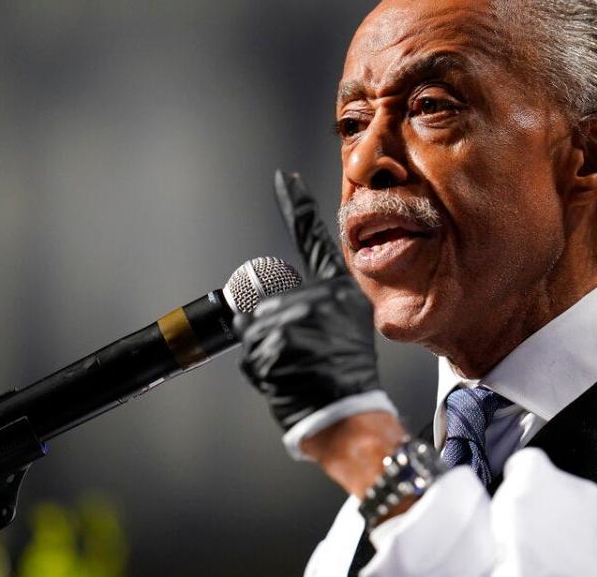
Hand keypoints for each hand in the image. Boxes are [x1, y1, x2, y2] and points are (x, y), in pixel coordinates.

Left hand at [235, 170, 382, 430]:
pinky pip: (248, 349)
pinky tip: (285, 378)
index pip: (314, 241)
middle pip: (269, 298)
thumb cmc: (346, 380)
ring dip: (264, 350)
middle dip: (271, 327)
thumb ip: (318, 306)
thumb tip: (276, 301)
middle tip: (301, 356)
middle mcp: (318, 296)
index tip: (285, 180)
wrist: (348, 416)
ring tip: (295, 369)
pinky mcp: (271, 338)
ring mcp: (293, 316)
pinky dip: (259, 368)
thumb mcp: (346, 332)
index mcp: (340, 291)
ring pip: (254, 324)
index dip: (298, 208)